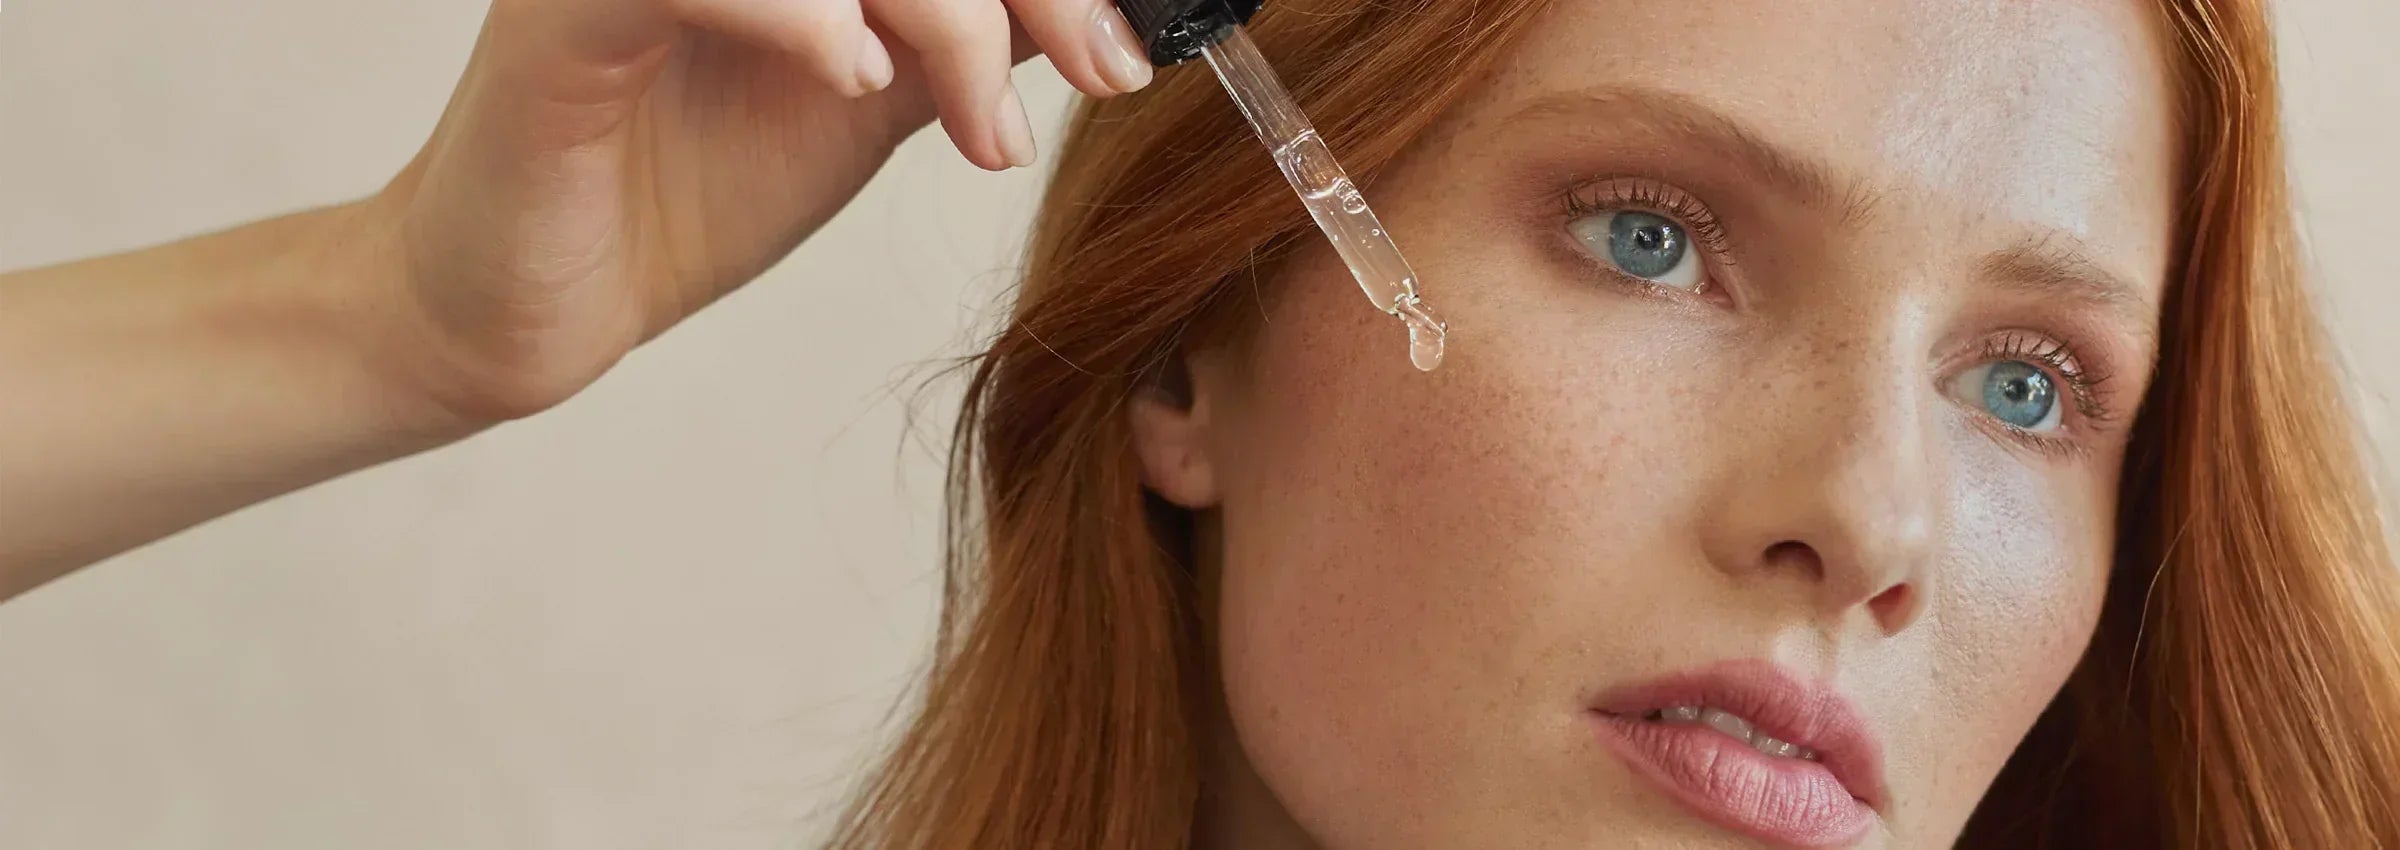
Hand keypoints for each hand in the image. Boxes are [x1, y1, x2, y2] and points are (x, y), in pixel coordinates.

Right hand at [362, 0, 1154, 428]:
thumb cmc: (691, 186)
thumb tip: (1102, 8)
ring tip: (981, 134)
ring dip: (946, 16)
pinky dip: (797, 14)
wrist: (540, 300)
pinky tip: (855, 83)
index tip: (1129, 47)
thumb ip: (969, 33)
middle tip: (1104, 74)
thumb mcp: (875, 94)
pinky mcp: (562, 10)